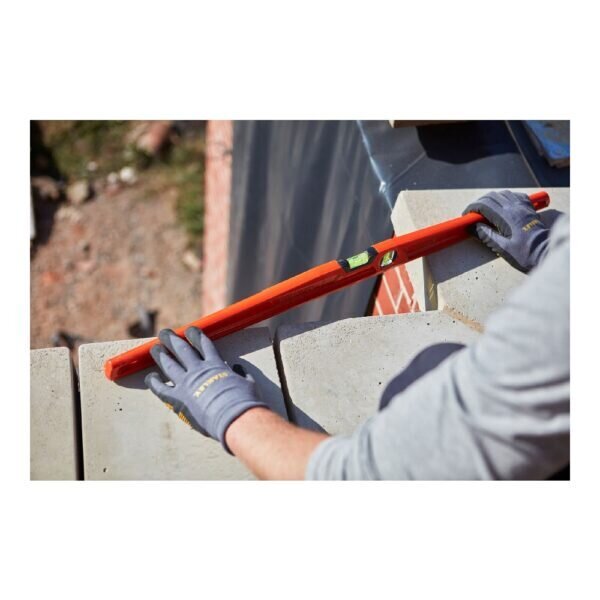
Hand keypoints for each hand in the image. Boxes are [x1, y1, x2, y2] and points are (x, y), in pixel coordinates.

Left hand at [145, 327, 268, 451]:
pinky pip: (161, 389)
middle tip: (164, 333)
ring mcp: (186, 384)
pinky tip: (150, 377)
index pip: (203, 344)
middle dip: (172, 340)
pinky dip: (154, 382)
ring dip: (160, 355)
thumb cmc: (245, 401)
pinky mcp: (178, 399)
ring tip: (154, 348)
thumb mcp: (248, 383)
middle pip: (182, 350)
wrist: (234, 417)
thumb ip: (242, 374)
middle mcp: (198, 371)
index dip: (196, 335)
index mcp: (216, 365)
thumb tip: (238, 369)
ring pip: (169, 365)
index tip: (190, 330)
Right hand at [463, 190, 549, 271]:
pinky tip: (503, 206)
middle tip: (473, 214)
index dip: (472, 208)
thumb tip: (474, 227)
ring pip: (503, 194)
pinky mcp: (529, 209)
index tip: (466, 215)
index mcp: (507, 217)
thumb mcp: (502, 248)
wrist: (545, 253)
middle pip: (492, 196)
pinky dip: (505, 198)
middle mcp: (515, 208)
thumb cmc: (525, 253)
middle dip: (479, 203)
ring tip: (486, 210)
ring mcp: (523, 207)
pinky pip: (515, 196)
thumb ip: (487, 235)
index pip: (485, 204)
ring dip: (492, 199)